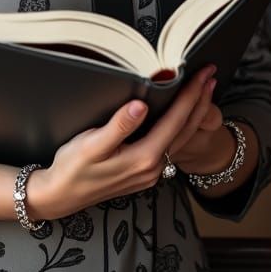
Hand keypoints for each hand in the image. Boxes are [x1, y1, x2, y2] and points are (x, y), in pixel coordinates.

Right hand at [26, 64, 217, 219]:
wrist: (60, 197)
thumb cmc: (71, 169)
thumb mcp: (91, 145)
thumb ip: (118, 126)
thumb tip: (140, 105)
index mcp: (143, 158)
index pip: (175, 120)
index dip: (191, 95)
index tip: (203, 74)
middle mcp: (152, 168)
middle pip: (185, 129)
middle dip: (200, 101)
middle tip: (211, 75)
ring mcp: (149, 173)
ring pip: (181, 139)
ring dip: (194, 114)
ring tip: (204, 92)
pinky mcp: (143, 173)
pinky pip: (171, 146)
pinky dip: (182, 127)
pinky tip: (181, 117)